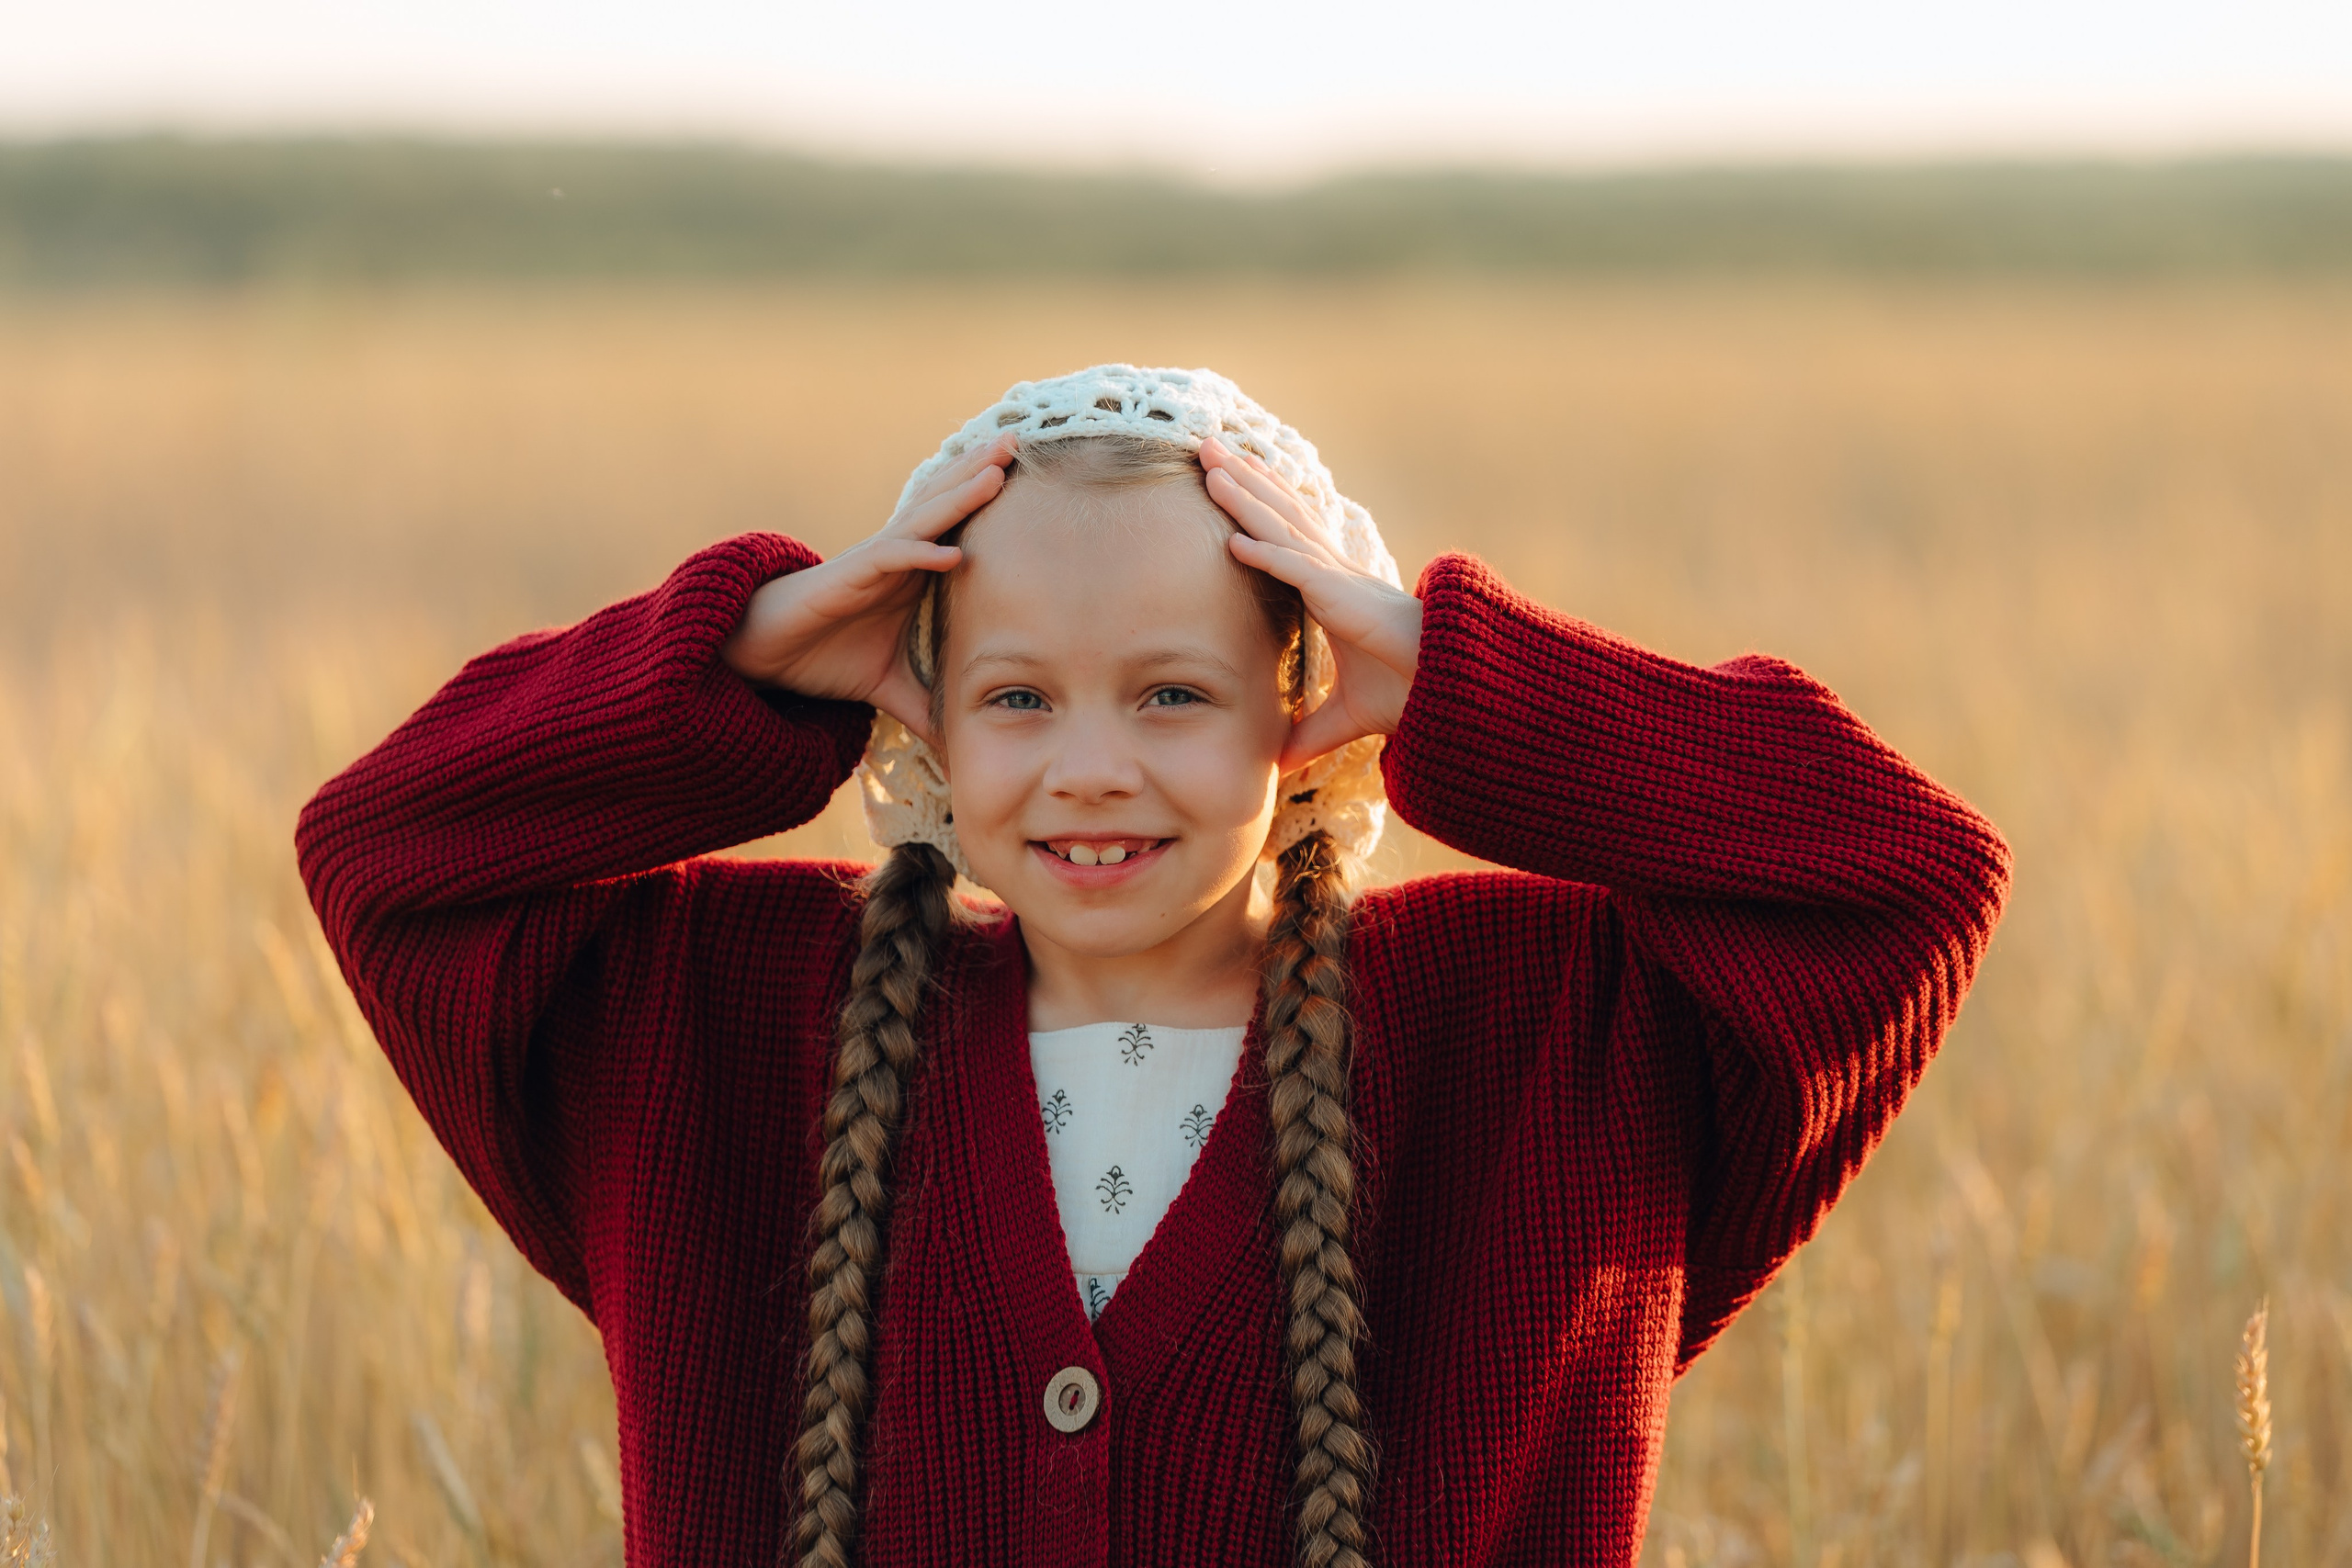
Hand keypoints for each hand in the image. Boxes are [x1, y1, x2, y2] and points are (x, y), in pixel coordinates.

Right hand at [722, 432, 1016, 742]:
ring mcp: (873, 562)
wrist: (765, 657)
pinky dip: (919, 555)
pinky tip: (951, 553)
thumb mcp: (889, 689)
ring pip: (923, 519)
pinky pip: (887, 559)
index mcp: (912, 573)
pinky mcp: (847, 578)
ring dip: (960, 494)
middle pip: (946, 505)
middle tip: (1021, 440)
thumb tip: (957, 744)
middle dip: (982, 472)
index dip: (989, 500)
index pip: (958, 527)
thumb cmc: (824, 658)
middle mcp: (897, 557)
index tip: (1032, 478)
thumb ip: (925, 708)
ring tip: (997, 470)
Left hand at [1199, 437, 1421, 771]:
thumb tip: (1277, 768)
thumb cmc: (1409, 692)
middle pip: (1277, 513)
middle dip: (1242, 479)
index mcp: (1330, 589)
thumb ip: (1308, 735)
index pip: (1283, 536)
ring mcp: (1338, 581)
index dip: (1254, 505)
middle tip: (1206, 445)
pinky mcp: (1344, 599)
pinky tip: (1234, 538)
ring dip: (1244, 497)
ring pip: (1281, 528)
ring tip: (1211, 463)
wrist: (1452, 692)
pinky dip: (1266, 553)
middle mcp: (1332, 573)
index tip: (1226, 477)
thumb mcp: (1343, 717)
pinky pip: (1298, 570)